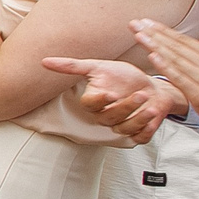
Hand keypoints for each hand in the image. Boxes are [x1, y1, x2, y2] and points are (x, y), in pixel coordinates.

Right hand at [43, 54, 179, 141]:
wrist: (150, 86)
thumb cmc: (123, 77)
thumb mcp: (99, 66)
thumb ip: (72, 66)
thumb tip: (44, 61)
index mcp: (95, 101)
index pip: (89, 105)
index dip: (99, 101)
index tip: (111, 93)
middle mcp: (106, 115)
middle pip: (109, 118)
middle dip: (126, 107)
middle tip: (140, 95)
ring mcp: (122, 125)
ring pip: (125, 129)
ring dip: (139, 119)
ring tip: (150, 106)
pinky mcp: (139, 132)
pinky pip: (140, 137)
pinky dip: (147, 129)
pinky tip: (154, 116)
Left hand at [132, 22, 198, 147]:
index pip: (185, 40)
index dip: (164, 31)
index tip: (147, 22)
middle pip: (177, 46)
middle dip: (154, 33)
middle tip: (135, 23)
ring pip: (176, 59)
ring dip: (155, 46)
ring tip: (139, 35)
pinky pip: (180, 78)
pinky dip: (165, 66)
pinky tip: (152, 56)